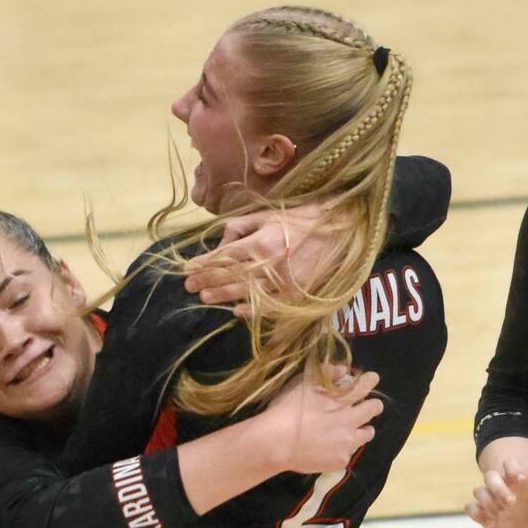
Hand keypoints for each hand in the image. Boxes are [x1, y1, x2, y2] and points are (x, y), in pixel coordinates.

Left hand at [184, 201, 339, 317]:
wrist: (340, 230)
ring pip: (246, 292)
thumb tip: (219, 245)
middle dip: (207, 280)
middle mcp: (269, 264)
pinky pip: (270, 306)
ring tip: (204, 297)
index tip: (187, 269)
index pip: (224, 256)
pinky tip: (236, 311)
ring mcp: (283, 282)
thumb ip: (239, 227)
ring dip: (223, 295)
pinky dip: (253, 310)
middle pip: (230, 276)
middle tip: (189, 286)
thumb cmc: (300, 220)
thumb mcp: (266, 215)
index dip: (203, 264)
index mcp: (261, 242)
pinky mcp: (297, 294)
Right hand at [264, 367, 381, 474]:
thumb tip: (343, 369)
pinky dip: (343, 449)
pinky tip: (330, 449)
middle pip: (374, 410)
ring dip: (362, 429)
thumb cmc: (286, 410)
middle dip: (373, 406)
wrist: (276, 443)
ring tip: (349, 431)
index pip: (365, 385)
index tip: (371, 379)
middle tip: (366, 407)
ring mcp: (347, 442)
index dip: (370, 380)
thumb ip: (325, 373)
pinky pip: (349, 453)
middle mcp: (350, 420)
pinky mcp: (341, 461)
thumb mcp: (301, 384)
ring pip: (367, 433)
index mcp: (341, 400)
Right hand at [466, 458, 527, 527]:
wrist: (527, 521)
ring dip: (488, 503)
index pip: (510, 464)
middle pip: (490, 476)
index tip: (523, 479)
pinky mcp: (481, 512)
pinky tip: (490, 522)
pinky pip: (471, 507)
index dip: (514, 469)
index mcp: (516, 477)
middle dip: (498, 488)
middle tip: (512, 502)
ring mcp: (489, 498)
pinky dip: (476, 513)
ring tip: (502, 515)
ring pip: (479, 491)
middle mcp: (500, 485)